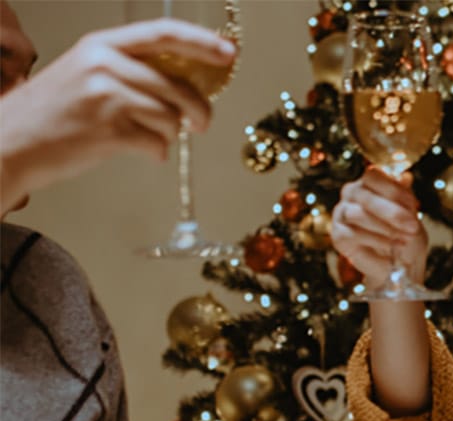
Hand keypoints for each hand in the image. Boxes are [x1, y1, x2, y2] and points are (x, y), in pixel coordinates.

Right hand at [0, 17, 234, 212]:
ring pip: (171, 118)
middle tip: (202, 124)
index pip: (163, 34)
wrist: (8, 143)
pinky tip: (142, 153)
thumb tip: (184, 86)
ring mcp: (106, 97)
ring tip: (149, 138)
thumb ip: (129, 72)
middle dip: (199, 110)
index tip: (229, 52)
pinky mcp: (108, 131)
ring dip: (169, 135)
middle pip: (177, 86)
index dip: (202, 42)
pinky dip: (156, 153)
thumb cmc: (52, 114)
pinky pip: (158, 145)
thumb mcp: (85, 75)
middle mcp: (104, 65)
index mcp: (101, 46)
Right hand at [331, 167, 428, 287]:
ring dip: (385, 229)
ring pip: (358, 214)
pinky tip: (390, 249)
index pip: (373, 175)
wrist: (398, 265)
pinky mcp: (338, 235)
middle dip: (393, 213)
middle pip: (366, 196)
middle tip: (413, 227)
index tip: (414, 205)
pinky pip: (353, 234)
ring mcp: (341, 213)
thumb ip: (405, 196)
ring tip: (404, 240)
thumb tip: (406, 177)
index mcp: (368, 183)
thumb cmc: (404, 235)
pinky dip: (375, 242)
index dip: (393, 189)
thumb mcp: (411, 214)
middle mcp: (351, 194)